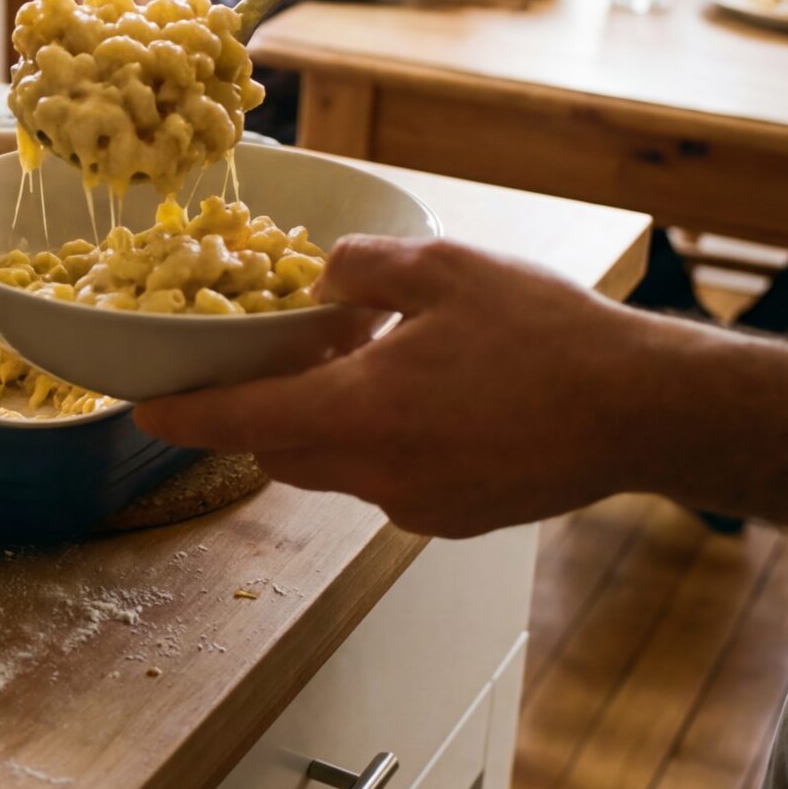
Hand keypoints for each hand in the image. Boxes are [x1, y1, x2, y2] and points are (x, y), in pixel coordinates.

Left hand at [133, 236, 699, 536]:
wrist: (643, 412)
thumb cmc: (549, 337)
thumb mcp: (447, 269)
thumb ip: (368, 268)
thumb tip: (329, 276)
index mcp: (358, 414)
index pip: (239, 421)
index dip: (184, 416)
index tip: (145, 411)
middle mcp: (376, 474)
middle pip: (281, 450)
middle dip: (264, 413)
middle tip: (280, 361)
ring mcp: (416, 506)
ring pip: (336, 469)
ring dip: (328, 427)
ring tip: (367, 370)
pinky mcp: (454, 520)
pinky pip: (389, 482)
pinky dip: (383, 446)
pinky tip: (430, 403)